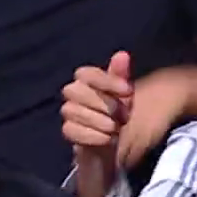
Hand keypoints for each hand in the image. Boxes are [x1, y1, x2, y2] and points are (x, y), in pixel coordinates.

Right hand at [61, 52, 131, 194]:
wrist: (112, 142)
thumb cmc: (117, 113)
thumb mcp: (124, 95)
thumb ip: (121, 75)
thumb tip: (122, 54)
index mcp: (86, 80)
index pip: (86, 73)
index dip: (107, 81)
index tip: (128, 91)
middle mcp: (73, 94)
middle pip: (77, 91)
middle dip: (104, 104)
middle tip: (124, 116)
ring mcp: (69, 113)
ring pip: (74, 112)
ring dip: (101, 121)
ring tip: (116, 128)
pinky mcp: (68, 132)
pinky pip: (72, 130)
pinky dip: (93, 135)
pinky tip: (108, 138)